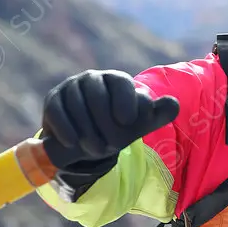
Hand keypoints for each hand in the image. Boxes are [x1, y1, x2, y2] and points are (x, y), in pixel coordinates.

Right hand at [40, 69, 178, 169]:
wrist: (89, 139)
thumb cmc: (119, 127)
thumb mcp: (140, 124)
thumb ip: (158, 114)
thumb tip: (174, 104)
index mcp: (116, 80)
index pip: (121, 83)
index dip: (125, 101)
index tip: (128, 122)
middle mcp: (92, 78)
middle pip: (97, 95)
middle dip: (105, 123)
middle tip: (112, 145)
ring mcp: (70, 87)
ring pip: (76, 105)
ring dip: (87, 130)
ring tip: (97, 148)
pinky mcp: (53, 100)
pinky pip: (57, 111)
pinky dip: (66, 129)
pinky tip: (75, 142)